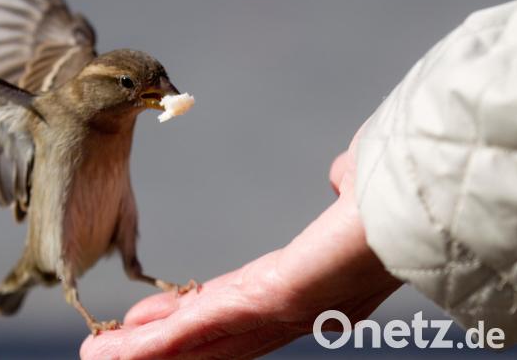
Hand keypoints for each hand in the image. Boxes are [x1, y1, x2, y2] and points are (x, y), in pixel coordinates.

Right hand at [80, 145, 402, 358]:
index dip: (181, 317)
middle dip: (153, 346)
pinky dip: (153, 344)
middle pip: (203, 337)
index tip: (145, 319)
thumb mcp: (356, 191)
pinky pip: (198, 328)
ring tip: (96, 356)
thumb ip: (343, 184)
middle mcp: (277, 309)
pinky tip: (115, 349)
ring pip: (193, 342)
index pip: (224, 307)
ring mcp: (270, 312)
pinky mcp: (265, 303)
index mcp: (291, 285)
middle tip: (106, 351)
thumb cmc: (393, 197)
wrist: (420, 208)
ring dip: (141, 353)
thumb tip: (339, 174)